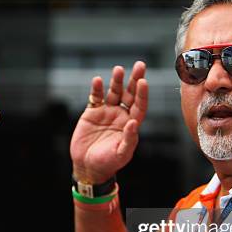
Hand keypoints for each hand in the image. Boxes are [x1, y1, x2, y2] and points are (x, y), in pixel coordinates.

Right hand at [70, 61, 148, 183]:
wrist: (88, 166)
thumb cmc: (108, 163)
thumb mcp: (121, 154)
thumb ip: (129, 139)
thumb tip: (133, 123)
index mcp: (130, 124)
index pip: (139, 105)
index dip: (142, 94)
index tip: (143, 82)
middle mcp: (120, 115)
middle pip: (130, 94)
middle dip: (134, 80)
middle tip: (140, 65)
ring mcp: (106, 112)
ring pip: (114, 92)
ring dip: (116, 81)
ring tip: (118, 69)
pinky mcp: (92, 112)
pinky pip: (95, 97)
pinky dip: (96, 89)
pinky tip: (97, 80)